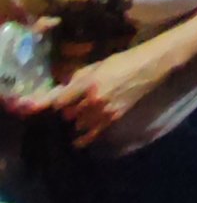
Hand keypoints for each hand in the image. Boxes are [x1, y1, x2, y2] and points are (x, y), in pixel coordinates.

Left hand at [38, 39, 165, 145]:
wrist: (148, 68)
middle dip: (68, 108)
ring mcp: (103, 111)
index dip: (51, 102)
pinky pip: (90, 135)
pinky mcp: (112, 119)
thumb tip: (61, 88)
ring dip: (78, 118)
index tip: (43, 105)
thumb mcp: (98, 64)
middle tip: (75, 101)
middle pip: (67, 113)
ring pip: (77, 124)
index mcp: (88, 82)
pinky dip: (82, 139)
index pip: (59, 100)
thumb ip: (79, 78)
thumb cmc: (122, 61)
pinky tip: (77, 140)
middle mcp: (93, 99)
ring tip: (85, 111)